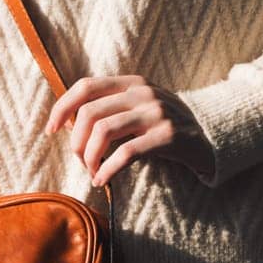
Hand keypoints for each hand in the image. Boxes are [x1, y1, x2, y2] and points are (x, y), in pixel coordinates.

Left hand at [45, 73, 214, 185]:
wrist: (211, 138)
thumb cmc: (164, 127)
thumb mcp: (138, 108)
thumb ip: (109, 108)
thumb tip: (65, 123)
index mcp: (131, 82)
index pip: (85, 86)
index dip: (62, 107)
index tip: (51, 131)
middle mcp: (142, 92)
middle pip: (89, 112)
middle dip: (76, 142)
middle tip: (80, 161)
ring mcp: (156, 112)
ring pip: (103, 131)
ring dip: (89, 157)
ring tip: (92, 172)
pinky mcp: (167, 136)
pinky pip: (126, 153)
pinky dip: (107, 169)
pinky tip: (103, 180)